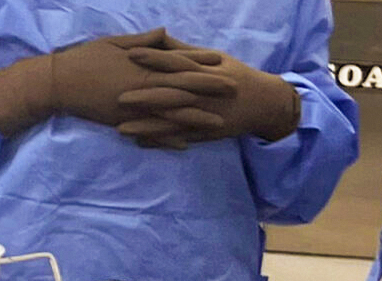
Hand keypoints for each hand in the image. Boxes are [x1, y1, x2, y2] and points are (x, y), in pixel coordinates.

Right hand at [0, 30, 233, 136]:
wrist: (59, 83)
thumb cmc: (85, 58)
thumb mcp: (116, 42)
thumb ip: (144, 41)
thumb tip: (165, 33)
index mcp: (144, 64)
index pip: (180, 63)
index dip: (203, 64)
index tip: (223, 63)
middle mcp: (143, 86)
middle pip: (184, 89)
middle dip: (210, 90)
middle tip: (234, 91)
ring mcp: (134, 107)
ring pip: (171, 114)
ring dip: (196, 120)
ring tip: (218, 124)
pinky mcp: (123, 122)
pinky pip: (151, 133)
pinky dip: (168, 139)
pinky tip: (185, 145)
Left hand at [117, 42, 300, 147]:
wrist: (264, 103)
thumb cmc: (234, 76)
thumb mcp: (214, 58)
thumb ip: (184, 51)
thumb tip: (159, 36)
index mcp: (206, 71)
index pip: (178, 63)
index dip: (155, 58)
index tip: (131, 53)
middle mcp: (205, 94)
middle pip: (173, 94)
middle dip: (146, 96)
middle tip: (118, 97)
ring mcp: (205, 116)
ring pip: (173, 121)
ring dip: (147, 126)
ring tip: (120, 129)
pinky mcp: (205, 133)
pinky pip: (180, 138)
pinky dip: (160, 141)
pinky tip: (139, 143)